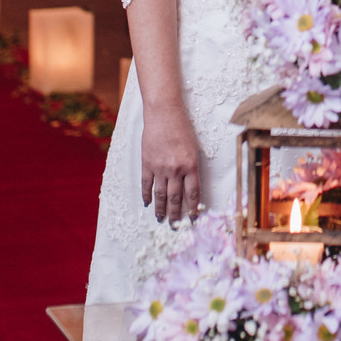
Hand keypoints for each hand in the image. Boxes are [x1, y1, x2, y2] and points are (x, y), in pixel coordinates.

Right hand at [140, 104, 200, 223]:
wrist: (164, 114)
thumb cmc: (182, 128)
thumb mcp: (194, 148)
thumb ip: (192, 167)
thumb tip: (190, 185)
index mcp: (191, 166)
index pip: (193, 193)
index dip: (193, 208)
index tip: (194, 219)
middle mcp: (175, 170)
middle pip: (176, 198)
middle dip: (176, 214)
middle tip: (175, 226)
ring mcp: (160, 168)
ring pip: (161, 195)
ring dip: (161, 209)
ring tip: (161, 220)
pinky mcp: (147, 164)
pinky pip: (146, 184)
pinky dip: (146, 195)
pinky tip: (147, 203)